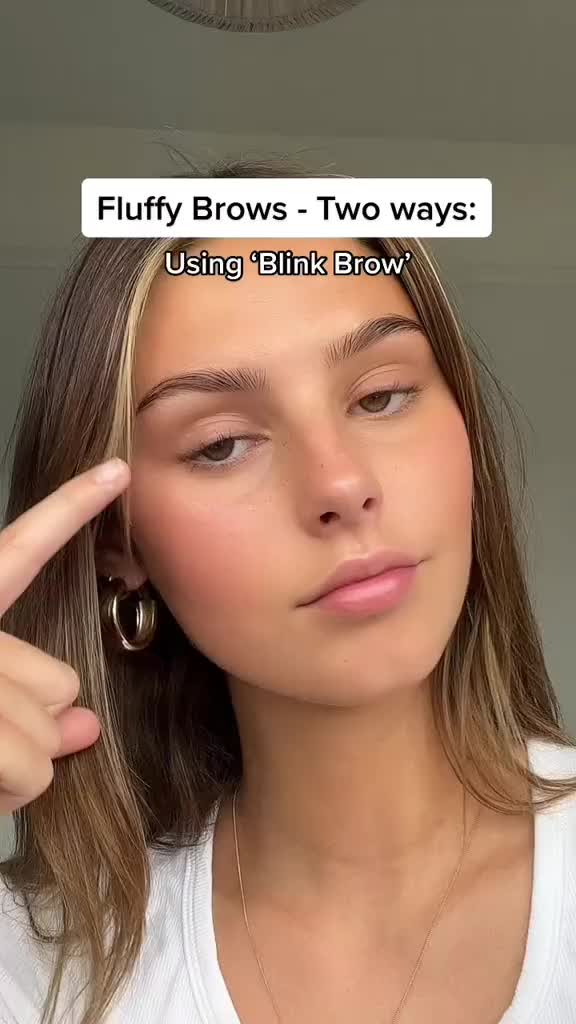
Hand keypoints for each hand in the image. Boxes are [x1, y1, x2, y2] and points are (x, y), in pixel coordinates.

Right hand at [0, 459, 129, 814]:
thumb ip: (27, 704)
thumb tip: (86, 726)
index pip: (19, 551)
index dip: (68, 509)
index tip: (115, 471)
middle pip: (61, 684)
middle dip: (32, 728)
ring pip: (44, 740)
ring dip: (15, 774)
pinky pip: (29, 771)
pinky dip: (7, 796)